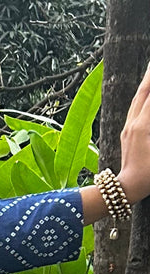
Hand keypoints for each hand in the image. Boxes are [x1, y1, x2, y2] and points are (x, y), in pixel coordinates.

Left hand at [118, 58, 149, 205]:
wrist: (127, 188)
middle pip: (143, 93)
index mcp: (142, 126)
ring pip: (136, 101)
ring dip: (144, 85)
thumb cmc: (148, 173)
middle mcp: (133, 124)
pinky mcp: (125, 135)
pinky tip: (143, 96)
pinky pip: (134, 110)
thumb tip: (148, 116)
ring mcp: (127, 129)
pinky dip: (141, 98)